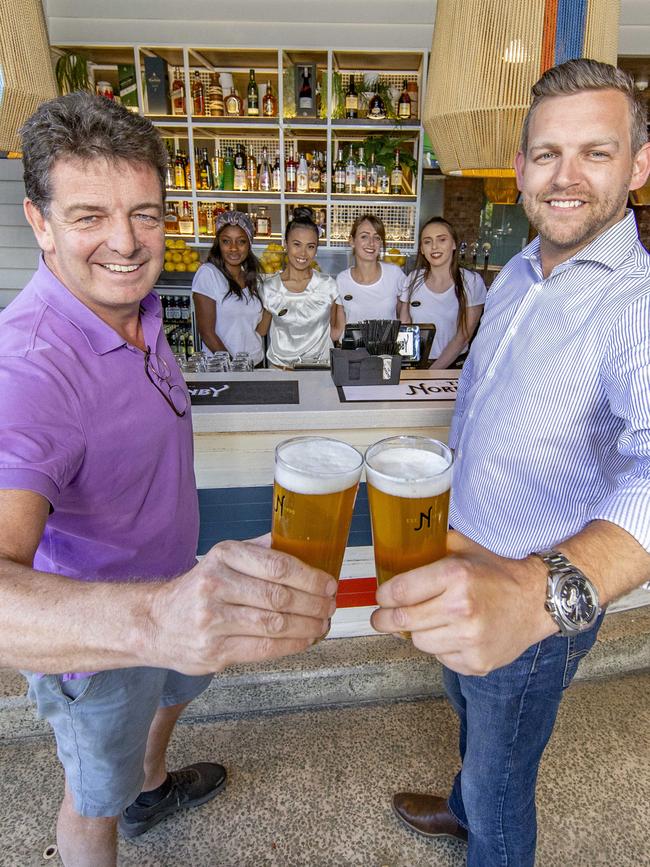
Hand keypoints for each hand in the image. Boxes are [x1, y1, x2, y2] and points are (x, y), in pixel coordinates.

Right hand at [150, 535, 336, 673]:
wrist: (155, 623)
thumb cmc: (198, 589)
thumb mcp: (222, 559)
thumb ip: (258, 550)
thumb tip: (301, 541)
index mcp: (223, 556)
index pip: (277, 565)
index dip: (310, 577)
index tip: (329, 584)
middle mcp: (216, 585)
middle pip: (280, 596)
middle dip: (314, 604)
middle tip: (331, 606)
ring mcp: (213, 620)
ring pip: (275, 624)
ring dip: (308, 626)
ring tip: (323, 624)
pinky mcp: (214, 651)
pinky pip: (264, 649)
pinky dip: (292, 645)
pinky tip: (305, 640)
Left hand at [370, 531, 556, 674]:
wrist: (536, 601)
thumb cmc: (498, 574)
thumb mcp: (464, 547)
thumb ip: (431, 547)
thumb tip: (396, 552)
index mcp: (455, 575)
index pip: (400, 591)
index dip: (384, 596)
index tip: (381, 598)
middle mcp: (461, 608)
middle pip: (402, 620)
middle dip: (384, 620)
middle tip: (381, 618)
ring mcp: (470, 639)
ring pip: (419, 642)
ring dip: (417, 633)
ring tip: (430, 621)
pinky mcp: (476, 662)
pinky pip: (440, 658)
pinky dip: (441, 647)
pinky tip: (454, 634)